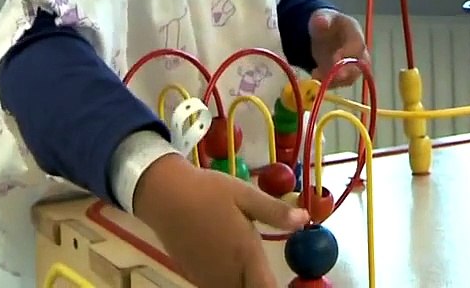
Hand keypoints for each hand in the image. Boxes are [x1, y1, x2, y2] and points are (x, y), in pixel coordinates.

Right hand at [133, 154, 307, 287]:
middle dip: (260, 284)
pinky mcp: (193, 276)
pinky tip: (228, 262)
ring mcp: (207, 278)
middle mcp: (226, 273)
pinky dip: (227, 280)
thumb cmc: (207, 192)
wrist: (164, 195)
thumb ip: (275, 212)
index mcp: (245, 254)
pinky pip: (217, 285)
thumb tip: (306, 220)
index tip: (288, 284)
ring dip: (244, 283)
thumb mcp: (245, 194)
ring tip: (251, 268)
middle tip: (267, 272)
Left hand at [309, 9, 368, 87]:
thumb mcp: (321, 17)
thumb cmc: (325, 22)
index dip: (349, 53)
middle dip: (346, 73)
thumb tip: (321, 21)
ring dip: (334, 80)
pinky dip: (330, 83)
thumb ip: (322, 19)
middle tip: (329, 77)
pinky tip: (316, 76)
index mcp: (355, 33)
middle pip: (361, 65)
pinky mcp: (346, 73)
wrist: (324, 31)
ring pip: (351, 77)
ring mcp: (354, 64)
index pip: (357, 45)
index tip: (335, 59)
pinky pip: (342, 82)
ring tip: (316, 74)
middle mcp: (359, 50)